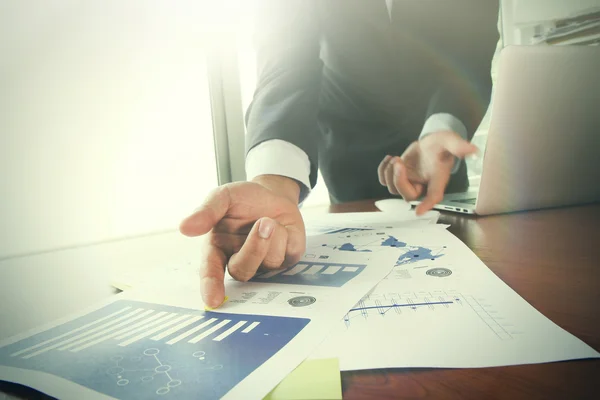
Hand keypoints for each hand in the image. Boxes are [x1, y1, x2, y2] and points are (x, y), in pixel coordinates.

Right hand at [179, 175, 305, 307]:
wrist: (273, 192)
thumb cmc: (243, 199)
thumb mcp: (223, 197)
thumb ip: (206, 212)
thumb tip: (184, 227)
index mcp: (217, 248)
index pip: (211, 272)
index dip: (211, 286)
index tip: (212, 300)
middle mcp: (238, 260)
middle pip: (243, 271)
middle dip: (254, 247)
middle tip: (263, 223)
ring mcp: (263, 263)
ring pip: (268, 262)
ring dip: (272, 236)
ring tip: (268, 220)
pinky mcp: (285, 260)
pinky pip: (288, 255)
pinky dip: (286, 235)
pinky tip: (281, 228)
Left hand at [377, 130, 477, 214]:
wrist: (431, 143)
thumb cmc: (442, 145)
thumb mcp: (450, 141)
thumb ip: (459, 146)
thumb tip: (473, 150)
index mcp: (437, 180)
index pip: (433, 196)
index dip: (427, 205)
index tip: (419, 212)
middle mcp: (423, 186)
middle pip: (408, 195)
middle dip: (399, 180)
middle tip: (399, 162)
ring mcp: (409, 183)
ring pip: (393, 189)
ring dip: (390, 173)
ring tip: (396, 158)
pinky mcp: (398, 177)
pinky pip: (384, 180)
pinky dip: (382, 171)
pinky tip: (389, 158)